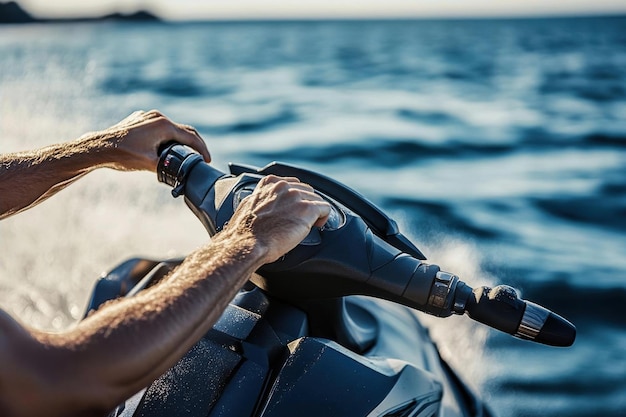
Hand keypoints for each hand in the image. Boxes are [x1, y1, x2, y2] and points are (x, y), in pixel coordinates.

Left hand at [91, 110, 210, 171]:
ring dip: (179, 140)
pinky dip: (166, 136)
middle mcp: (157, 117)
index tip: (208, 160)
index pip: (191, 137)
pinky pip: (159, 127)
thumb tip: (180, 175)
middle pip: (183, 130)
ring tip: (184, 153)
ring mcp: (148, 116)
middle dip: (194, 144)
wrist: (98, 147)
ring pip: (171, 128)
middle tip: (201, 157)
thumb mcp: (150, 165)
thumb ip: (169, 168)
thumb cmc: (122, 155)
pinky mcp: (140, 119)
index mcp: (164, 126)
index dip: (202, 150)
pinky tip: (164, 147)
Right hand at [225, 175, 330, 263]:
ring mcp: (296, 197)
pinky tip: (318, 225)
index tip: (296, 208)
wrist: (247, 244)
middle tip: (302, 219)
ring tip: (309, 224)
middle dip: (307, 204)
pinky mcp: (307, 210)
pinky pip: (326, 208)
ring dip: (315, 212)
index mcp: (269, 183)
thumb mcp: (248, 206)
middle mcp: (284, 186)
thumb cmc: (244, 232)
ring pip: (317, 199)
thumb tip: (266, 204)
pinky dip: (324, 217)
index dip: (297, 198)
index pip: (293, 184)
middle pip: (307, 190)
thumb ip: (261, 199)